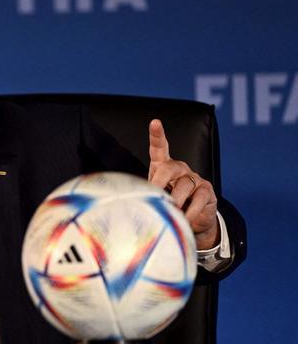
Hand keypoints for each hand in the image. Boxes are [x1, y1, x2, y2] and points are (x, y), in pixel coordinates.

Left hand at [148, 119, 218, 249]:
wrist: (192, 220)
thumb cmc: (168, 204)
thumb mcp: (155, 196)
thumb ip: (149, 193)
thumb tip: (138, 199)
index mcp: (163, 166)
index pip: (159, 148)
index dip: (157, 135)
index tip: (155, 123)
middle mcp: (179, 169)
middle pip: (169, 168)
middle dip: (159, 181)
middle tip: (154, 193)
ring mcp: (194, 178)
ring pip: (184, 186)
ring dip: (175, 201)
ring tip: (170, 213)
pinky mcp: (207, 191)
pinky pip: (198, 199)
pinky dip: (190, 211)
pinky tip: (185, 219)